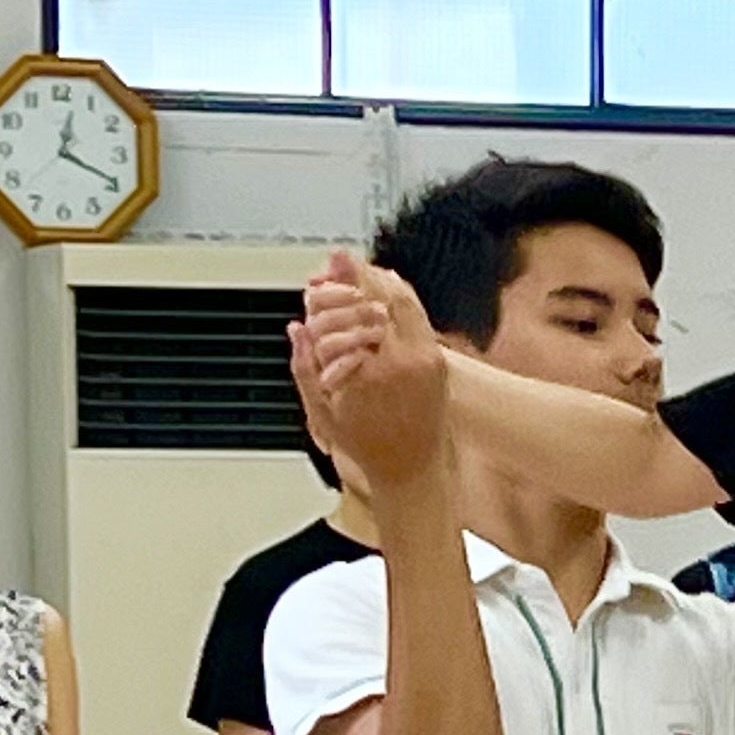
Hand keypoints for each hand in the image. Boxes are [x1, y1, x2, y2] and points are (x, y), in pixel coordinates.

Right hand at [291, 249, 448, 485]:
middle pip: (380, 295)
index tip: (324, 271)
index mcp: (367, 373)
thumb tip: (296, 328)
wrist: (412, 469)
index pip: (353, 309)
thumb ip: (304, 368)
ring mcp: (425, 359)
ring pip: (404, 300)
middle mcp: (401, 362)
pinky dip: (400, 298)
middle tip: (337, 265)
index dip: (338, 283)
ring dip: (379, 281)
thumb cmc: (368, 447)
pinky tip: (383, 293)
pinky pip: (419, 316)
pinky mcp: (438, 361)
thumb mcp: (323, 413)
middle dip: (357, 275)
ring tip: (358, 275)